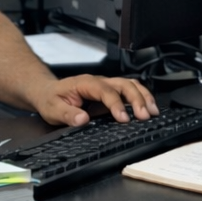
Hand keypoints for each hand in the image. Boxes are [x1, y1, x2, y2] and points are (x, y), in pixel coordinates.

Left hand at [31, 74, 158, 126]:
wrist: (48, 92)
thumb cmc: (51, 99)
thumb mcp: (52, 109)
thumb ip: (66, 114)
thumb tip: (82, 119)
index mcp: (85, 84)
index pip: (105, 91)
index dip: (116, 104)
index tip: (123, 119)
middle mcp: (99, 82)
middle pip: (123, 84)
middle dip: (136, 99)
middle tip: (145, 116)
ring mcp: (106, 85)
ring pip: (130, 84)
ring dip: (143, 96)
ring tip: (153, 111)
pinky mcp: (111, 92)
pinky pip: (130, 90)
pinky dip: (142, 97)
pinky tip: (149, 107)